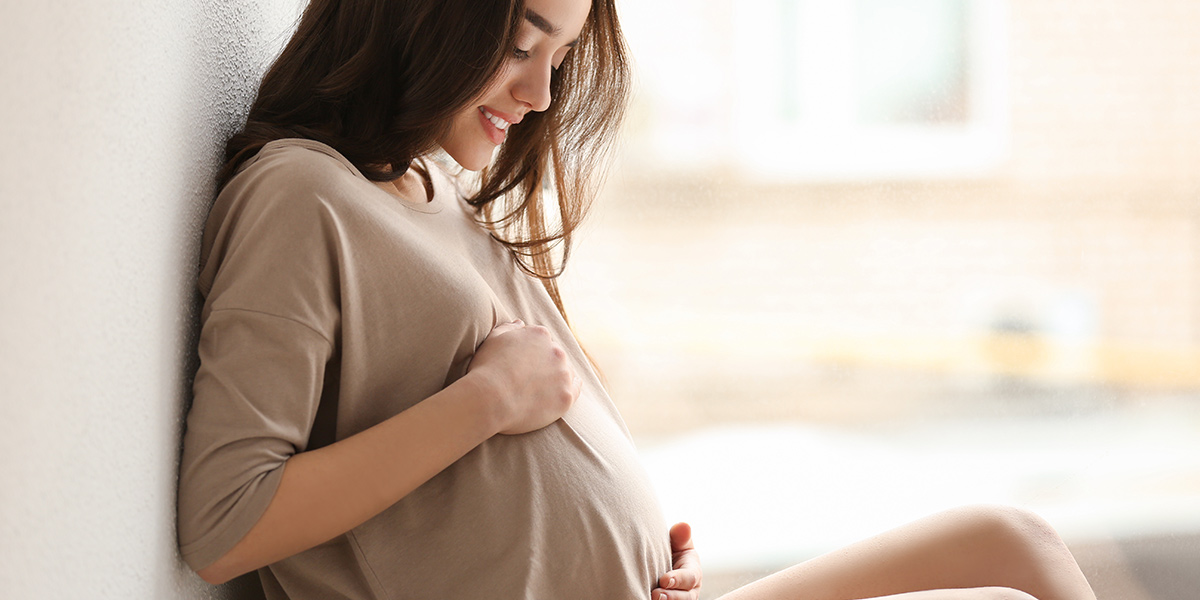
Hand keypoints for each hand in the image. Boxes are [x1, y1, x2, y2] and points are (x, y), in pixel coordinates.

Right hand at [467, 320, 580, 434]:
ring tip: (538, 390)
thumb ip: (509, 328)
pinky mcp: (566, 396)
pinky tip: (556, 395)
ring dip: (555, 377)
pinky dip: (566, 390)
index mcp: (540, 335)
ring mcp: (563, 374)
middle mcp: (557, 351)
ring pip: (565, 372)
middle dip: (544, 365)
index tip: (521, 364)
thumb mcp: (493, 339)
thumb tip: (520, 323)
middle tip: (528, 379)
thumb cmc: (487, 368)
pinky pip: (574, 389)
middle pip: (555, 356)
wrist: (490, 399)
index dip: (531, 353)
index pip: (541, 341)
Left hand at [652, 522, 702, 599]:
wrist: (660, 564)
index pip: (689, 578)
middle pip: (685, 597)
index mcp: (693, 573)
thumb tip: (684, 525)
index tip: (664, 579)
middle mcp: (689, 591)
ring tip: (652, 599)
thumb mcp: (677, 544)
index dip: (678, 579)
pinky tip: (646, 599)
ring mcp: (680, 599)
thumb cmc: (670, 552)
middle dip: (671, 596)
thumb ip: (680, 537)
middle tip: (656, 595)